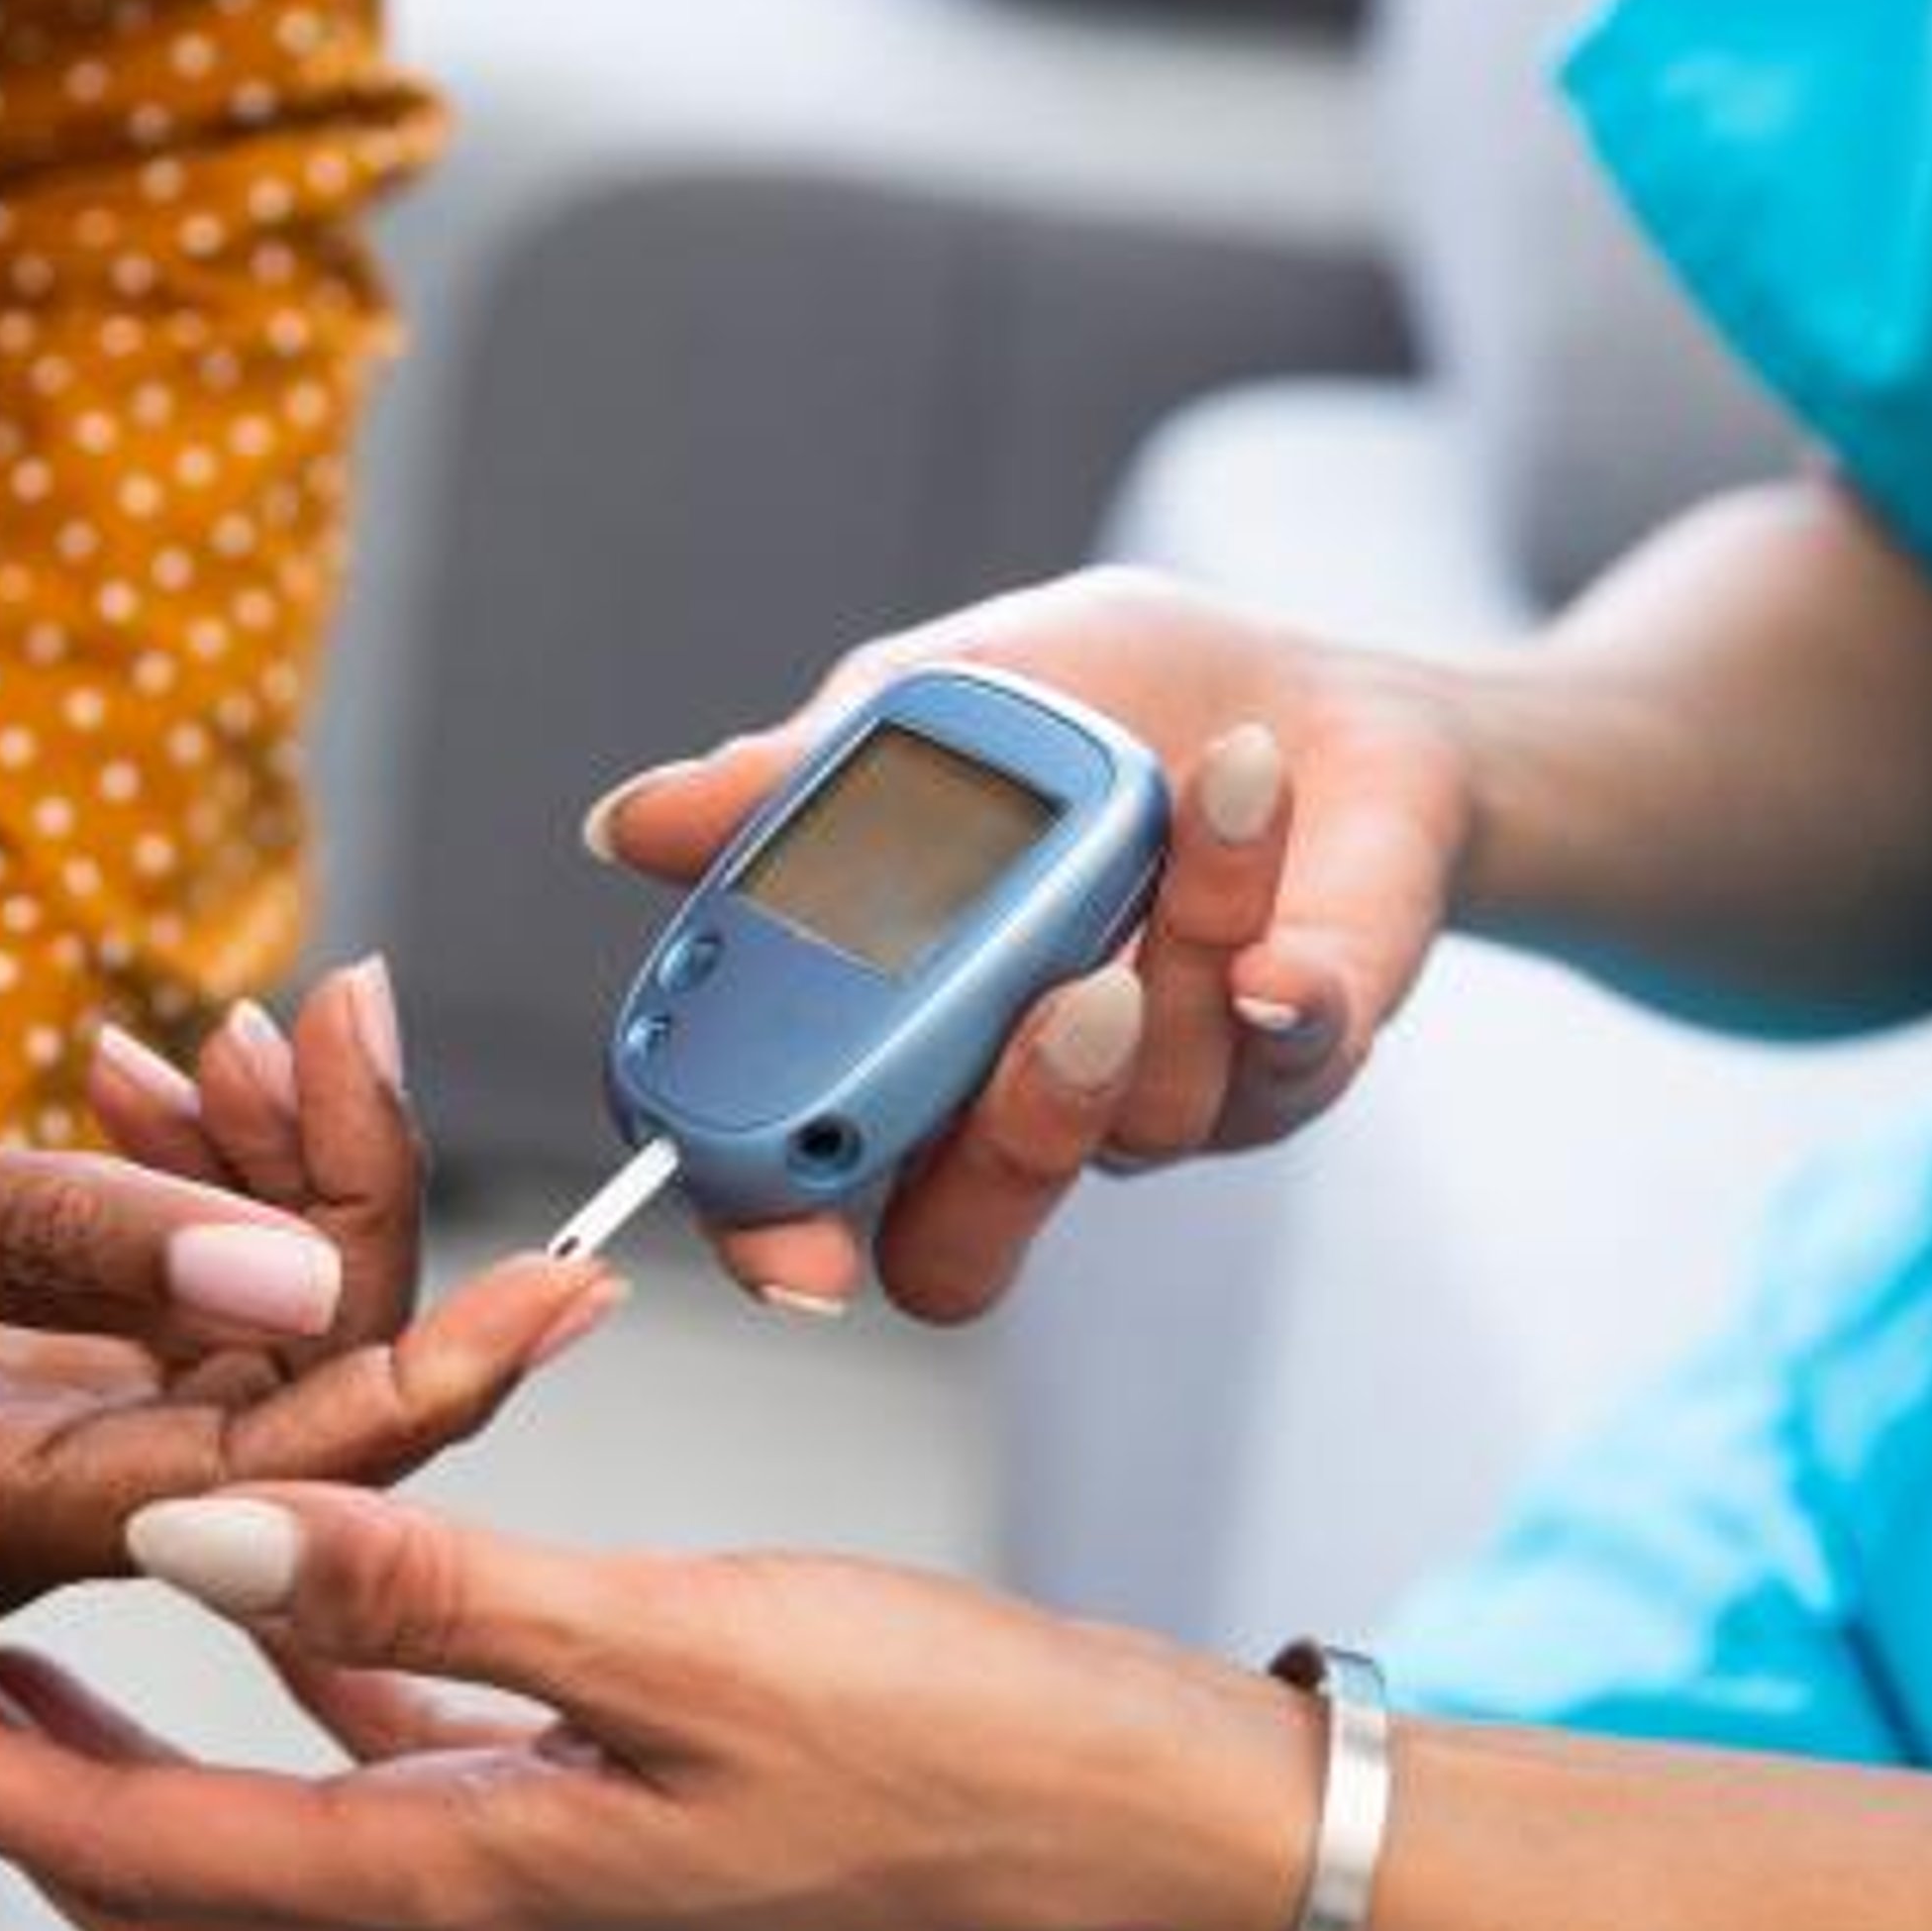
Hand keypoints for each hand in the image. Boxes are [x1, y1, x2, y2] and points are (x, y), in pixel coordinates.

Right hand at [0, 954, 610, 1611]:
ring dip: (272, 1158)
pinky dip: (193, 1160)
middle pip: (286, 1390)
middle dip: (346, 1201)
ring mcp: (10, 1428)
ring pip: (246, 1318)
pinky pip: (176, 1272)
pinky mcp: (8, 1347)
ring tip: (251, 1017)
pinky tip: (161, 1060)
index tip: (574, 1281)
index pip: (266, 1477)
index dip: (433, 1374)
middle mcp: (1, 1504)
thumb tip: (295, 1285)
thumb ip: (48, 1241)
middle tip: (354, 1010)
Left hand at [0, 1486, 1323, 1930]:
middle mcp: (478, 1903)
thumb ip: (431, 1581)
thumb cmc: (938, 1736)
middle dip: (9, 1799)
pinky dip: (295, 1706)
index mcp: (471, 1877)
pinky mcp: (600, 1817)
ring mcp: (540, 1872)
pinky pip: (388, 1779)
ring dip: (126, 1757)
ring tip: (27, 1642)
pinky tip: (291, 1605)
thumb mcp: (680, 1637)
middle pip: (171, 1894)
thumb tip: (187, 1535)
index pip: (149, 1847)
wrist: (1122, 1818)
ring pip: (263, 1844)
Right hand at [584, 568, 1476, 1320]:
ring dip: (1178, 940)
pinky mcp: (1296, 1061)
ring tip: (1212, 786)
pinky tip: (1278, 927)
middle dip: (1005, 1140)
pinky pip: (1287, 1055)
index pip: (792, 1186)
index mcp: (886, 1045)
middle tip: (1050, 1011)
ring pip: (1144, 1116)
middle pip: (956, 1246)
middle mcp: (1008, 1112)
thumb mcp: (929, 705)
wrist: (1299, 684)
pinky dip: (1288, 986)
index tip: (786, 1222)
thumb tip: (632, 823)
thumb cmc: (1093, 705)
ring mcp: (1154, 1103)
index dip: (766, 1223)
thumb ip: (800, 780)